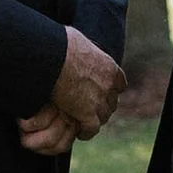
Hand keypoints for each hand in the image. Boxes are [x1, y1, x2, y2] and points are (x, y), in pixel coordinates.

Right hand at [19, 25, 126, 149]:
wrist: (53, 58)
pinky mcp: (87, 115)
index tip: (101, 92)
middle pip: (111, 102)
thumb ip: (83, 49)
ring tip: (83, 122)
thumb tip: (75, 43)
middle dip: (102, 106)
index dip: (110, 90)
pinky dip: (85, 132)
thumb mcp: (78, 41)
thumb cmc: (59, 45)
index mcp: (109, 67)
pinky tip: (78, 132)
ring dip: (94, 120)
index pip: (119, 84)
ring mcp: (99, 101)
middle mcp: (109, 85)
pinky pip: (91, 129)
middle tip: (90, 110)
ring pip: (102, 116)